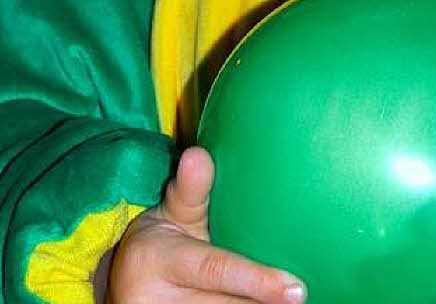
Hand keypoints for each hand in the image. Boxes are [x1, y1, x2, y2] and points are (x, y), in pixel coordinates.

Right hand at [106, 146, 306, 303]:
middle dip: (263, 302)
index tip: (296, 289)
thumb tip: (198, 154)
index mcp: (159, 260)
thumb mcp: (172, 210)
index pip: (216, 270)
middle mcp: (157, 300)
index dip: (257, 280)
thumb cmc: (163, 238)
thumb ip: (190, 188)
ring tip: (289, 299)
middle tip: (300, 295)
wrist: (128, 282)